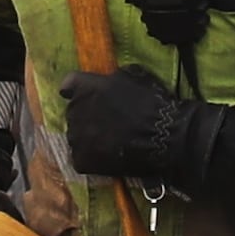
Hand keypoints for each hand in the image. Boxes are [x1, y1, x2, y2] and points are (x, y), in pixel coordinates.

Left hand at [60, 67, 217, 190]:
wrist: (165, 136)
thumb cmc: (152, 101)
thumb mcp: (134, 75)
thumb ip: (112, 78)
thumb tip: (107, 81)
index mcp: (85, 87)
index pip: (69, 85)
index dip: (78, 90)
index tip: (86, 95)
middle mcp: (74, 110)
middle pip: (74, 112)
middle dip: (87, 115)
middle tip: (108, 122)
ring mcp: (76, 137)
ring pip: (76, 136)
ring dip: (88, 137)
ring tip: (109, 142)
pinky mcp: (82, 160)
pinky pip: (80, 157)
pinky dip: (91, 158)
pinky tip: (107, 157)